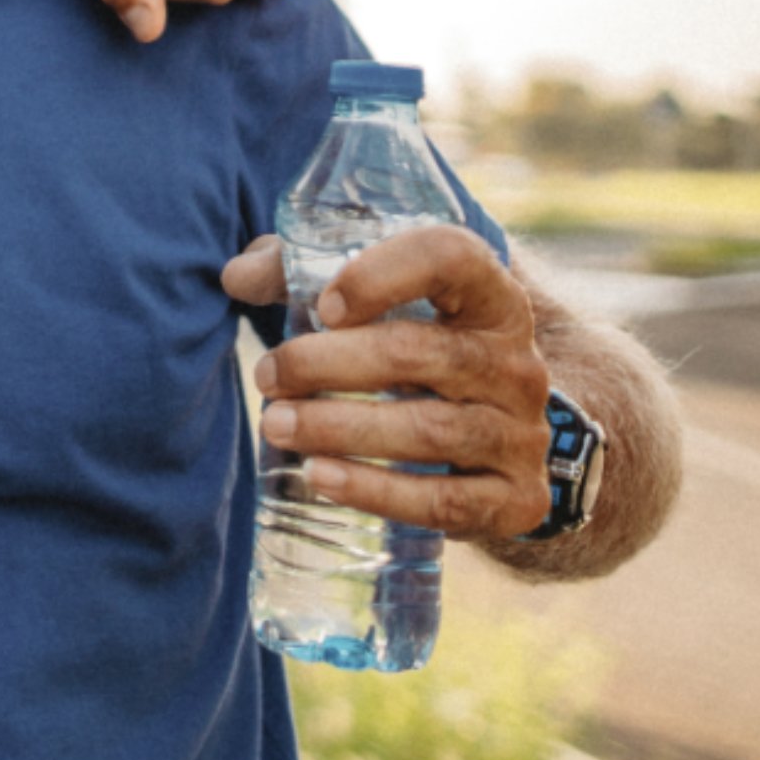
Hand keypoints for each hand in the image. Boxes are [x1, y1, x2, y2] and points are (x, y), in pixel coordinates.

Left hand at [227, 229, 555, 539]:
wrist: (497, 445)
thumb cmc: (417, 355)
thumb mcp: (376, 305)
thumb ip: (304, 276)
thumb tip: (236, 277)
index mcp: (490, 299)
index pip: (453, 258)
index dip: (383, 274)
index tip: (323, 305)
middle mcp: (517, 363)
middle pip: (420, 353)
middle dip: (327, 363)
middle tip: (266, 376)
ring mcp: (523, 435)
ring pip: (430, 430)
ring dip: (340, 427)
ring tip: (274, 424)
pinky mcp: (517, 500)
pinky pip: (446, 501)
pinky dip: (377, 492)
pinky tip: (320, 478)